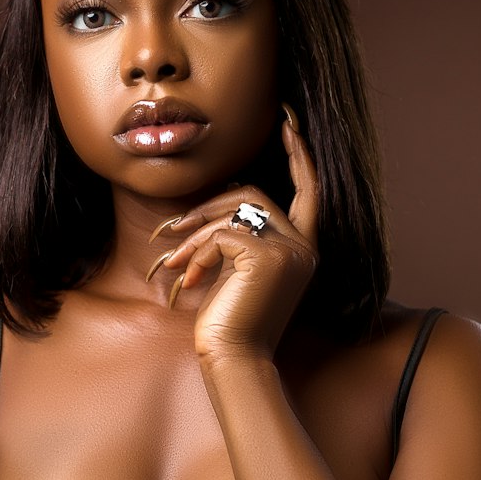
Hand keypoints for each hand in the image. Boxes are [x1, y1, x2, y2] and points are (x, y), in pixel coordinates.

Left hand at [148, 109, 318, 364]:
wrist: (234, 359)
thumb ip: (241, 238)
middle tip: (171, 230)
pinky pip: (220, 233)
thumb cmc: (230, 323)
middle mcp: (304, 246)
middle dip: (208, 206)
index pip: (309, 189)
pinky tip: (188, 281)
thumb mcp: (239, 273)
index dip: (300, 155)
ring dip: (194, 232)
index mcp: (304, 248)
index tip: (289, 121)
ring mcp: (290, 249)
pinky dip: (196, 253)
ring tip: (172, 261)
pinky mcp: (265, 255)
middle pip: (254, 195)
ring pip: (233, 211)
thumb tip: (217, 207)